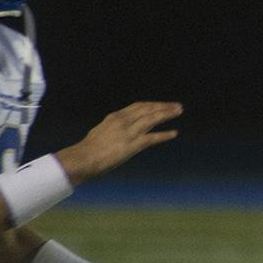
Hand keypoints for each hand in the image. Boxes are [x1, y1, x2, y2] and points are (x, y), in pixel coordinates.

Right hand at [56, 102, 181, 182]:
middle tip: (176, 105)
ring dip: (166, 114)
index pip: (137, 106)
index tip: (161, 105)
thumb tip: (116, 131)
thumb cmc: (88, 150)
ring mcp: (129, 132)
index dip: (151, 105)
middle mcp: (123, 121)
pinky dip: (164, 135)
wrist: (83, 158)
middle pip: (147, 109)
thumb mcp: (100, 132)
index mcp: (115, 117)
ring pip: (152, 119)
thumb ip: (111, 129)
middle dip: (163, 106)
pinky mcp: (133, 145)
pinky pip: (152, 138)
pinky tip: (174, 133)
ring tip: (178, 111)